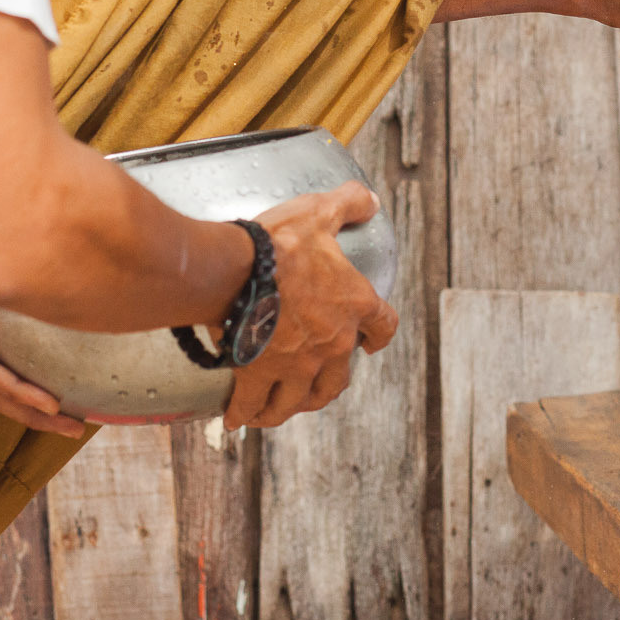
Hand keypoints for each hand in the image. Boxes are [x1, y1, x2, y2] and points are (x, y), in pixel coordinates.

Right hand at [225, 183, 399, 429]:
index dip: (379, 337)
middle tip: (314, 386)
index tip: (371, 346)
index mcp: (354, 305)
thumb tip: (370, 200)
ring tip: (276, 410)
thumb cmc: (279, 243)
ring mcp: (297, 364)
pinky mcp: (259, 374)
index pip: (383, 327)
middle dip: (327, 387)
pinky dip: (245, 414)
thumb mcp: (319, 212)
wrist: (235, 269)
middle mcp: (332, 343)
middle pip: (338, 380)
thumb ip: (348, 204)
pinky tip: (237, 419)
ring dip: (289, 407)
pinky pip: (253, 404)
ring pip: (299, 400)